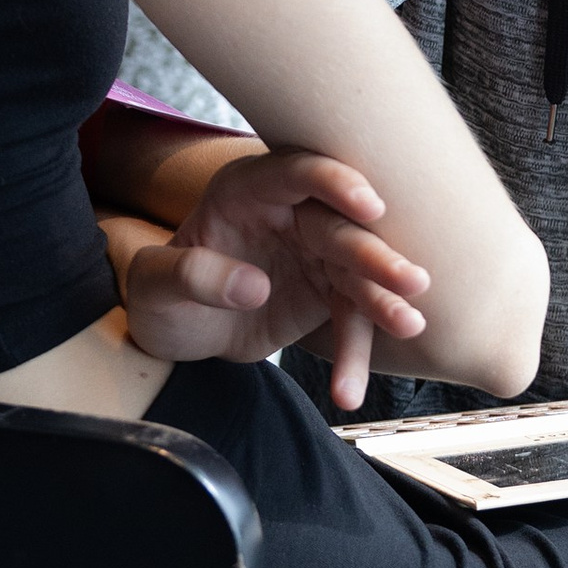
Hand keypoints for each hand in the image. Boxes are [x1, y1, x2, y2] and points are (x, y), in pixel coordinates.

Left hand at [117, 149, 430, 408]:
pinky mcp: (326, 294)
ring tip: (410, 324)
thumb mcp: (156, 282)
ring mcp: (314, 252)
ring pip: (357, 274)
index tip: (369, 204)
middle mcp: (291, 214)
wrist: (178, 326)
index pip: (295, 174)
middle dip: (376, 255)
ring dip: (384, 300)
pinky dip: (353, 357)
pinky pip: (348, 322)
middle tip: (412, 281)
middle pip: (339, 228)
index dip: (334, 183)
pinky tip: (349, 393)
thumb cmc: (160, 290)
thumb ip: (195, 275)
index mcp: (248, 190)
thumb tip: (253, 285)